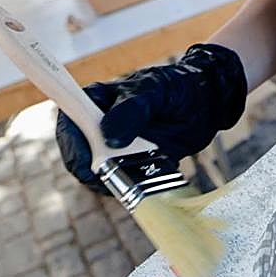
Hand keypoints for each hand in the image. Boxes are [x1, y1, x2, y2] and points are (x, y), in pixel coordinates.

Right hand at [55, 43, 246, 192]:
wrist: (206, 104)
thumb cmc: (176, 87)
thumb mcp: (154, 92)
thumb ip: (131, 111)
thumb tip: (108, 137)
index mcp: (95, 102)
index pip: (68, 122)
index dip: (71, 144)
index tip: (86, 163)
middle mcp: (99, 127)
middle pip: (79, 156)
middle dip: (90, 171)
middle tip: (110, 180)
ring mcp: (115, 149)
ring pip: (99, 176)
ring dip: (112, 184)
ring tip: (137, 181)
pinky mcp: (132, 166)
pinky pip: (123, 185)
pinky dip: (133, 189)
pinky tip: (151, 181)